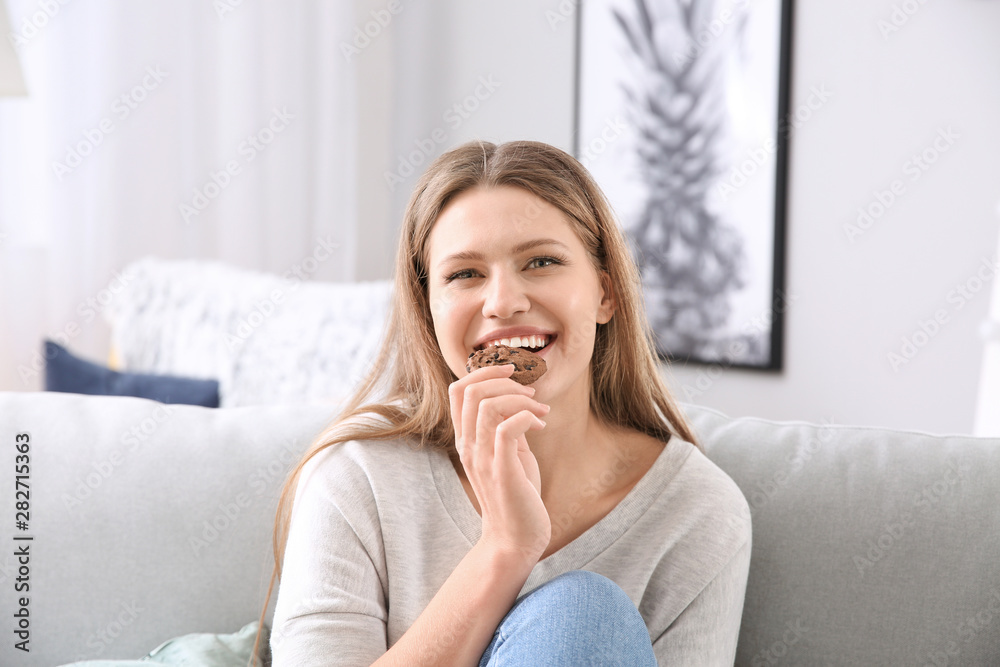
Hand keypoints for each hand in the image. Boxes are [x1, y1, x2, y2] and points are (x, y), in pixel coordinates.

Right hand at [449, 364, 551, 562]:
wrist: (516, 539)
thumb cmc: (516, 496)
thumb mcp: (509, 453)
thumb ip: (506, 427)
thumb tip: (518, 400)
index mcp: (466, 439)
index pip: (458, 390)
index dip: (484, 371)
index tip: (512, 372)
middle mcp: (468, 446)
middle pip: (470, 390)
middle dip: (504, 380)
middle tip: (531, 392)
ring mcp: (483, 459)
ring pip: (488, 405)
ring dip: (520, 398)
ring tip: (541, 411)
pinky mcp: (502, 471)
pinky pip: (508, 428)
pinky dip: (527, 417)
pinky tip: (541, 425)